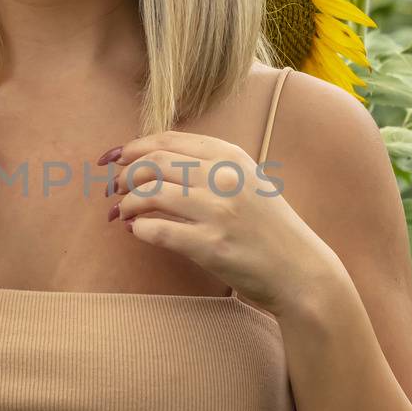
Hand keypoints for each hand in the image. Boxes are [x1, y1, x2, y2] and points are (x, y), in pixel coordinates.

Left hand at [106, 130, 330, 316]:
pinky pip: (157, 230)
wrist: (300, 269)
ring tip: (121, 213)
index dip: (132, 147)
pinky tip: (137, 232)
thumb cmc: (267, 227)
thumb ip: (207, 167)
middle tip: (114, 190)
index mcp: (231, 156)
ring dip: (126, 203)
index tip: (112, 158)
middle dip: (125, 175)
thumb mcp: (246, 181)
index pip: (167, 140)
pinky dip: (138, 229)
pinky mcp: (211, 245)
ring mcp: (218, 211)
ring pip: (150, 194)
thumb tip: (149, 162)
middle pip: (153, 163)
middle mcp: (224, 177)